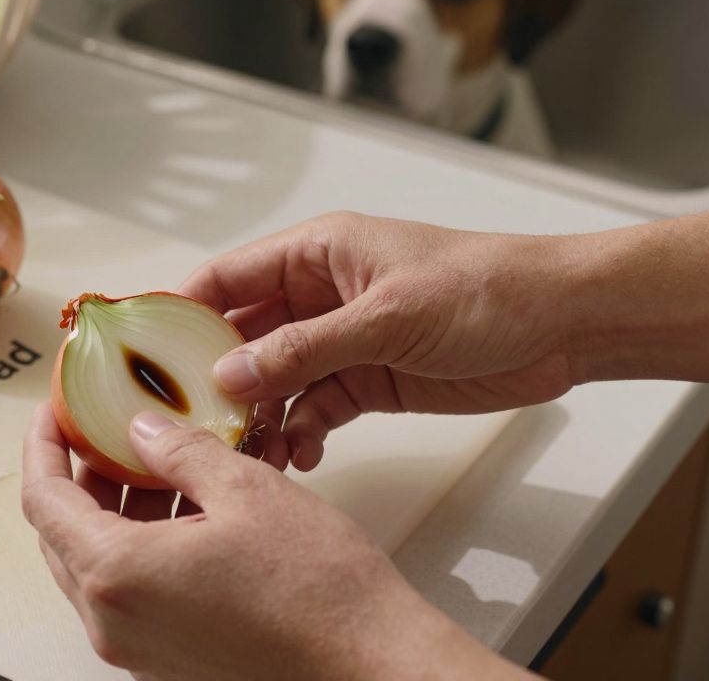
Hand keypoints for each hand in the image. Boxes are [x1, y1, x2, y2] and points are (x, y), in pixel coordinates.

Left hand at [21, 403, 530, 680]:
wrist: (371, 666)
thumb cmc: (317, 588)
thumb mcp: (245, 490)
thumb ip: (179, 451)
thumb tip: (142, 430)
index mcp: (115, 575)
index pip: (43, 500)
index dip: (43, 446)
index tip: (54, 412)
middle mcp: (112, 622)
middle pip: (62, 536)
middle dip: (79, 476)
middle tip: (105, 429)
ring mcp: (138, 651)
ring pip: (97, 565)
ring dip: (114, 510)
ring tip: (157, 461)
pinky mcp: (169, 662)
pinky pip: (131, 594)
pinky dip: (142, 546)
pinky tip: (186, 509)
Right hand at [179, 212, 579, 470]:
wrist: (563, 325)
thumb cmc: (484, 290)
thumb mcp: (386, 317)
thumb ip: (304, 349)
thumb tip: (228, 375)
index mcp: (315, 253)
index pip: (228, 278)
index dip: (182, 311)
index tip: (145, 353)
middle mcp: (317, 295)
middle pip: (243, 336)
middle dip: (217, 378)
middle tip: (190, 421)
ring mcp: (341, 340)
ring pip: (276, 380)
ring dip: (260, 415)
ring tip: (249, 452)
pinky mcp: (367, 380)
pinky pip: (314, 408)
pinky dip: (302, 432)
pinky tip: (298, 456)